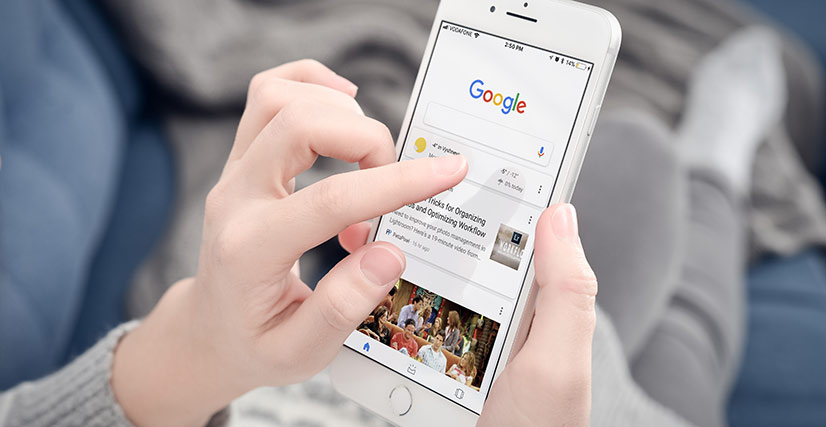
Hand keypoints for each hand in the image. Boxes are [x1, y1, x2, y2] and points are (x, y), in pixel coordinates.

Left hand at [111, 60, 467, 426]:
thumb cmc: (256, 342)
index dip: (396, 183)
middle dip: (368, 140)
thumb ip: (344, 306)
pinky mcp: (241, 160)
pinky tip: (342, 105)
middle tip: (394, 183)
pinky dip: (309, 84)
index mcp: (252, 250)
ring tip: (371, 155)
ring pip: (278, 98)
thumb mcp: (301, 351)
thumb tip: (390, 253)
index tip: (448, 172)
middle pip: (299, 125)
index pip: (330, 199)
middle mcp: (236, 199)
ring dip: (339, 111)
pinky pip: (266, 94)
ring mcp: (234, 173)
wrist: (210, 331)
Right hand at [341, 204, 596, 424]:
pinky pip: (403, 326)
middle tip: (394, 184)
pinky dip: (380, 307)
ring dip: (396, 260)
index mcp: (536, 305)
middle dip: (430, 219)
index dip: (501, 191)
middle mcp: (497, 315)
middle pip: (462, 253)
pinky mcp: (430, 363)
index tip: (467, 151)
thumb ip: (567, 292)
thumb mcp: (558, 364)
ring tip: (364, 230)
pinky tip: (360, 290)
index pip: (520, 234)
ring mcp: (460, 339)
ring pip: (424, 285)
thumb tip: (559, 211)